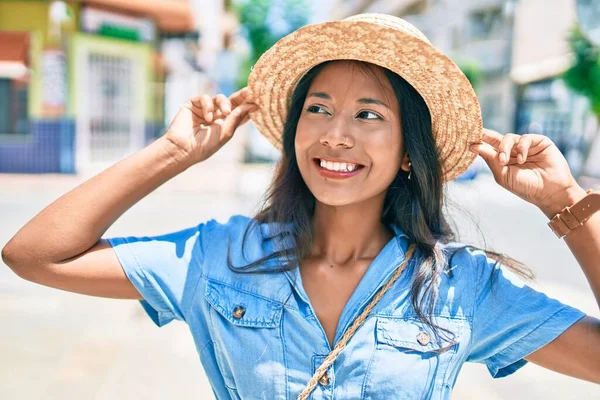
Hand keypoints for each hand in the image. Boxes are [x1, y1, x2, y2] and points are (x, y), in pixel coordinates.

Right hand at [164, 88, 257, 164]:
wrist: (184, 148)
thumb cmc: (206, 145)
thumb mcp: (226, 132)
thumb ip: (237, 117)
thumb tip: (252, 105)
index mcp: (226, 124)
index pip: (239, 112)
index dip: (248, 106)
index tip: (258, 102)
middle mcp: (216, 115)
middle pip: (232, 102)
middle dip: (240, 97)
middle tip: (249, 92)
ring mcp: (205, 109)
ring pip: (220, 98)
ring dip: (224, 103)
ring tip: (225, 112)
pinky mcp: (193, 104)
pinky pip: (205, 98)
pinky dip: (208, 106)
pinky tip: (208, 118)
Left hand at [470, 129, 585, 216]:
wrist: (550, 192)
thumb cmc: (525, 187)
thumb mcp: (503, 175)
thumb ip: (490, 159)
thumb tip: (474, 146)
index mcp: (502, 159)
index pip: (488, 146)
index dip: (479, 141)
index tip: (466, 138)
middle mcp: (513, 151)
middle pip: (495, 138)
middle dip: (486, 137)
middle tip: (477, 138)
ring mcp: (525, 146)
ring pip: (508, 138)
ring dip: (504, 148)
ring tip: (504, 161)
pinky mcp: (539, 142)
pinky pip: (525, 138)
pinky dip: (521, 148)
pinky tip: (522, 159)